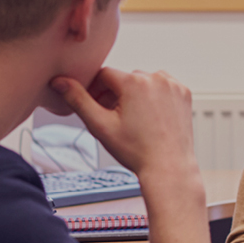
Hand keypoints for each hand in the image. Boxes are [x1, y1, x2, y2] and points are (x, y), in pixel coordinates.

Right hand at [51, 67, 196, 183]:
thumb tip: (59, 81)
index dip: (95, 90)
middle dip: (115, 94)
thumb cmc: (136, 151)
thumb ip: (78, 100)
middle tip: (112, 117)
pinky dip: (154, 96)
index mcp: (134, 82)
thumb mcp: (100, 126)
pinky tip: (150, 116)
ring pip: (144, 82)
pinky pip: (162, 87)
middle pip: (125, 79)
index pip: (104, 75)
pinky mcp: (184, 93)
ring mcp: (173, 85)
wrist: (169, 168)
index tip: (95, 107)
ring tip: (132, 119)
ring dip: (135, 94)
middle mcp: (156, 78)